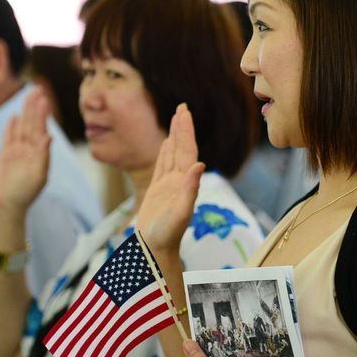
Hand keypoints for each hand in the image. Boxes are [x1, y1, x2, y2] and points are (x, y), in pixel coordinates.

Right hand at [0, 87, 51, 214]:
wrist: (8, 205)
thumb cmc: (26, 193)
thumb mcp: (38, 176)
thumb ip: (43, 156)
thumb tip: (50, 137)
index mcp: (40, 152)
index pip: (42, 128)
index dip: (43, 113)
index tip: (45, 98)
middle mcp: (30, 149)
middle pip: (32, 123)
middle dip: (35, 107)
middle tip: (37, 89)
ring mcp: (17, 151)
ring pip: (21, 127)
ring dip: (24, 112)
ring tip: (27, 96)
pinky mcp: (5, 156)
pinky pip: (8, 138)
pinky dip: (10, 128)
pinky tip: (13, 117)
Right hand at [137, 104, 204, 254]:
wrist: (156, 249)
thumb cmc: (167, 234)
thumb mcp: (180, 211)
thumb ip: (190, 189)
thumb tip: (200, 165)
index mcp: (185, 182)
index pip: (186, 151)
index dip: (186, 132)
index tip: (184, 113)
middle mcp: (179, 180)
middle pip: (181, 148)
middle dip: (182, 128)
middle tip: (182, 107)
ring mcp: (169, 185)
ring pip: (172, 154)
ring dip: (174, 136)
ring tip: (176, 119)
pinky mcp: (157, 191)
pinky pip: (161, 165)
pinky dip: (164, 152)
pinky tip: (165, 143)